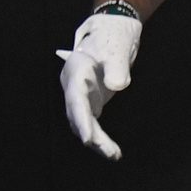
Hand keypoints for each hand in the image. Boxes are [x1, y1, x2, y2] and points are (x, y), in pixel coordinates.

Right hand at [56, 9, 141, 159]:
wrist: (111, 35)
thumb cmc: (112, 39)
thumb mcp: (117, 50)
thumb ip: (117, 67)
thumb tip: (117, 86)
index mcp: (76, 69)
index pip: (75, 97)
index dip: (80, 119)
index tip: (87, 139)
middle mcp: (73, 85)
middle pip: (77, 114)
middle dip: (90, 135)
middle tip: (107, 151)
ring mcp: (80, 96)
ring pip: (84, 123)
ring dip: (97, 141)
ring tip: (114, 155)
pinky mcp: (89, 103)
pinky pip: (92, 124)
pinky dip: (101, 137)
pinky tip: (112, 151)